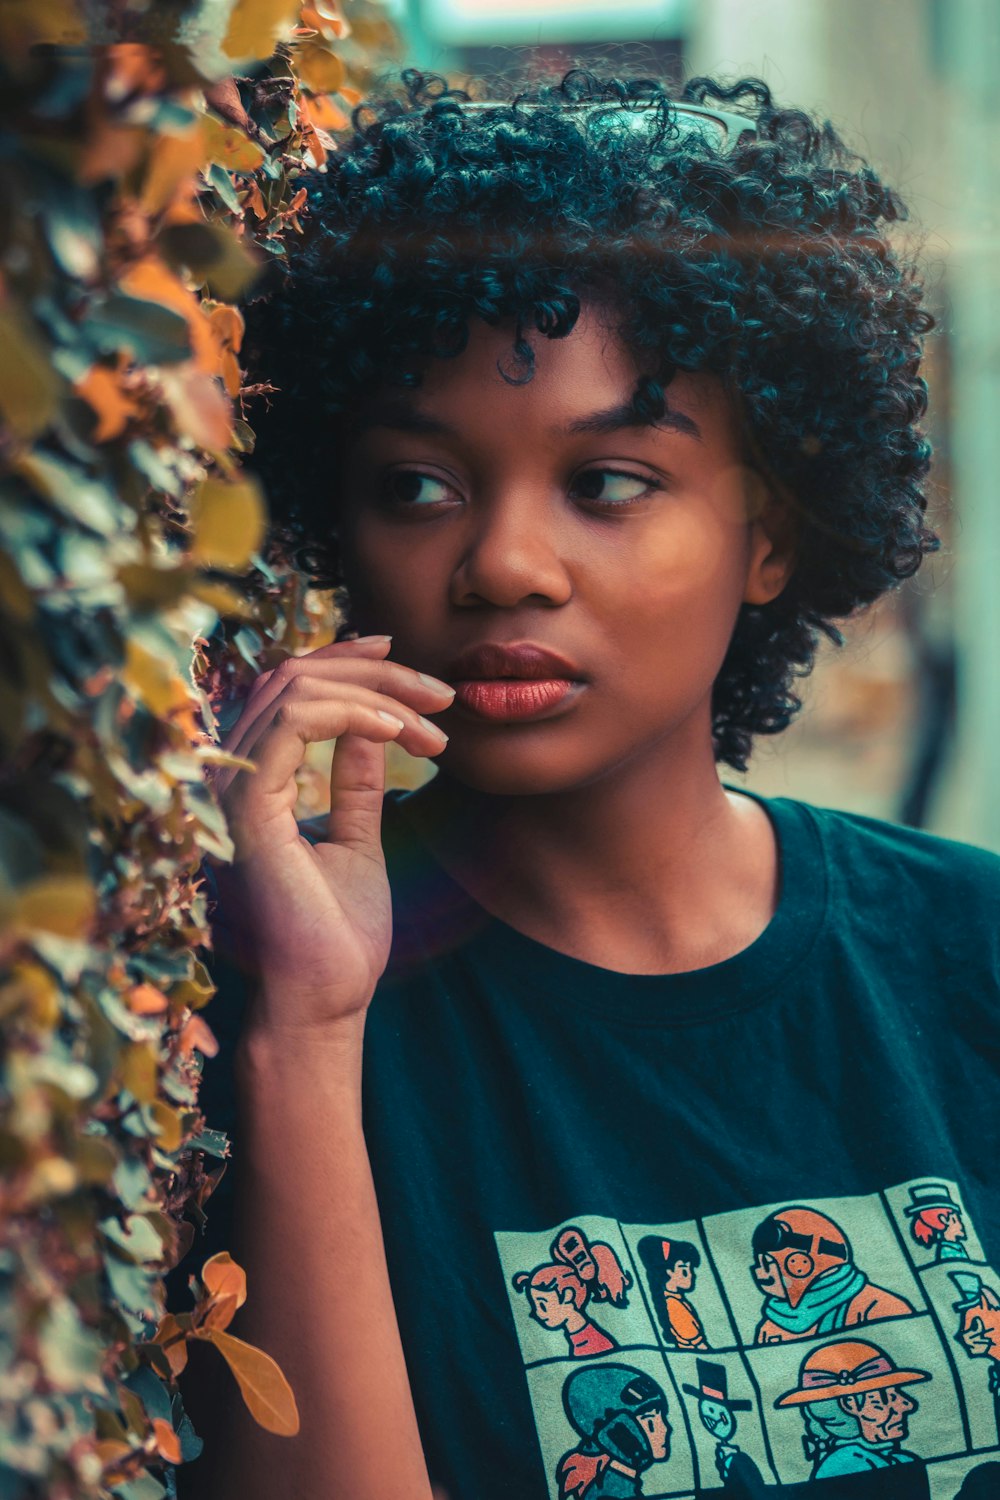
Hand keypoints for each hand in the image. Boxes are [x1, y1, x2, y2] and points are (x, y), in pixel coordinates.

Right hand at [207, 636, 453, 1033]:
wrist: (328, 1001)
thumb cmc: (339, 936)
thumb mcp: (357, 838)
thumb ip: (353, 779)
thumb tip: (369, 724)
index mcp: (249, 785)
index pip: (282, 690)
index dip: (340, 659)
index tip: (399, 654)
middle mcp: (227, 780)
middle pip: (290, 676)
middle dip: (373, 671)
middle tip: (440, 693)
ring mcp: (230, 792)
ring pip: (293, 687)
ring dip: (375, 691)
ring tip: (432, 722)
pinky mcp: (246, 808)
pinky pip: (292, 721)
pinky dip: (352, 712)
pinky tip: (399, 732)